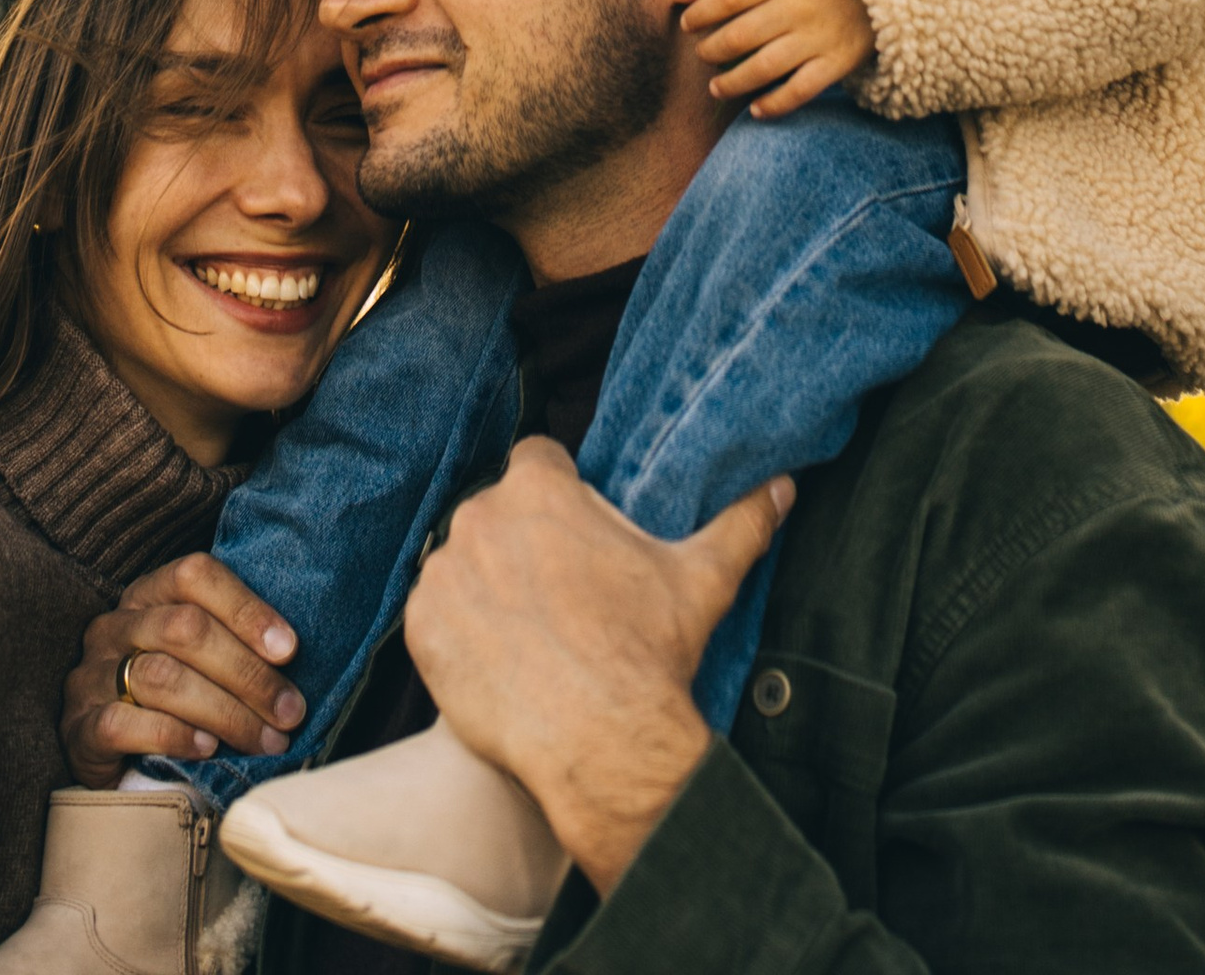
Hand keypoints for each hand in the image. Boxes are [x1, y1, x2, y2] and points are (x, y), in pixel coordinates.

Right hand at [60, 552, 306, 785]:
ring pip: (162, 678)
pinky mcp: (77, 728)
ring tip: (264, 739)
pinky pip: (124, 724)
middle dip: (247, 673)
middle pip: (185, 629)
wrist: (111, 755)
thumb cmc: (172, 696)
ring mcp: (90, 675)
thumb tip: (294, 656)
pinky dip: (173, 735)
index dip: (245, 608)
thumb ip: (232, 642)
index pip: (195, 575)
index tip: (290, 650)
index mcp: (147, 593)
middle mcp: (114, 625)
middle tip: (289, 712)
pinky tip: (207, 749)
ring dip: (225, 712)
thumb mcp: (198, 656)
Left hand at [404, 439, 792, 894]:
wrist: (602, 743)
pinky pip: (432, 615)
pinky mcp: (420, 628)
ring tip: (529, 635)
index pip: (538, 460)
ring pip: (463, 564)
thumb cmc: (649, 654)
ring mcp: (445, 572)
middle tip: (559, 595)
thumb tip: (784, 487)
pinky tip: (497, 662)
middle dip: (522, 543)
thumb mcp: (702, 579)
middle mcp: (481, 517)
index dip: (558, 493)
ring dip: (487, 587)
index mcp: (540, 489)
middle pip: (497, 513)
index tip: (575, 535)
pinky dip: (456, 633)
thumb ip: (742, 522)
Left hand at [681, 0, 875, 116]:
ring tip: (716, 88)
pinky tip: (756, 109)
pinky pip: (800, 89)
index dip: (703, 10)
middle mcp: (798, 5)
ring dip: (734, 82)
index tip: (687, 22)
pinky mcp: (836, 62)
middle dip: (713, 48)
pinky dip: (775, 103)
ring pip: (765, 66)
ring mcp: (818, 36)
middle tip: (701, 54)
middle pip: (743, 33)